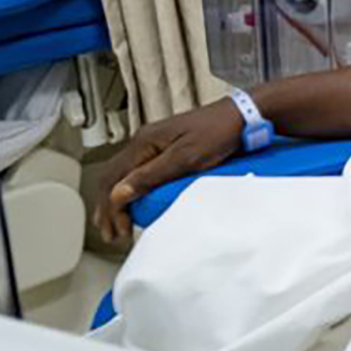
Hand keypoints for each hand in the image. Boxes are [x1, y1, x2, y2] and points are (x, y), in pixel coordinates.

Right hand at [90, 101, 243, 243]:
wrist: (243, 116)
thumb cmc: (219, 132)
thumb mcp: (185, 158)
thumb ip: (151, 176)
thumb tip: (118, 195)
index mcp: (144, 142)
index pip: (112, 179)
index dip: (110, 208)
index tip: (118, 230)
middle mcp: (144, 142)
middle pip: (112, 178)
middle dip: (107, 208)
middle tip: (112, 234)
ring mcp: (154, 145)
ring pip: (122, 175)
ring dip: (115, 201)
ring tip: (117, 225)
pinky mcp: (165, 149)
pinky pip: (137, 172)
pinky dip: (130, 191)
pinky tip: (134, 204)